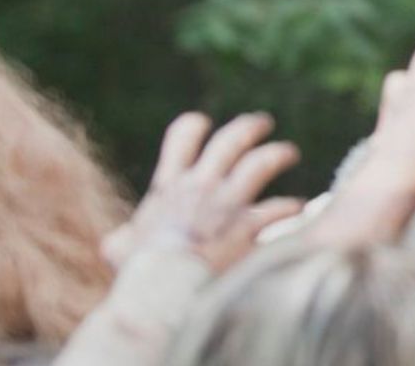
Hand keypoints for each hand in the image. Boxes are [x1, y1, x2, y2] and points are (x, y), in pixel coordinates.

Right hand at [102, 112, 303, 273]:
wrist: (161, 292)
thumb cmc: (139, 274)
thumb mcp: (120, 249)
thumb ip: (123, 239)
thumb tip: (116, 244)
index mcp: (169, 186)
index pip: (182, 136)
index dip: (194, 126)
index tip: (205, 125)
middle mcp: (200, 186)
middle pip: (231, 140)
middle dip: (249, 126)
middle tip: (263, 123)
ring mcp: (226, 203)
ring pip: (261, 161)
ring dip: (278, 153)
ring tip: (289, 153)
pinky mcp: (248, 226)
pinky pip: (279, 207)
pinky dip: (291, 206)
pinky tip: (299, 207)